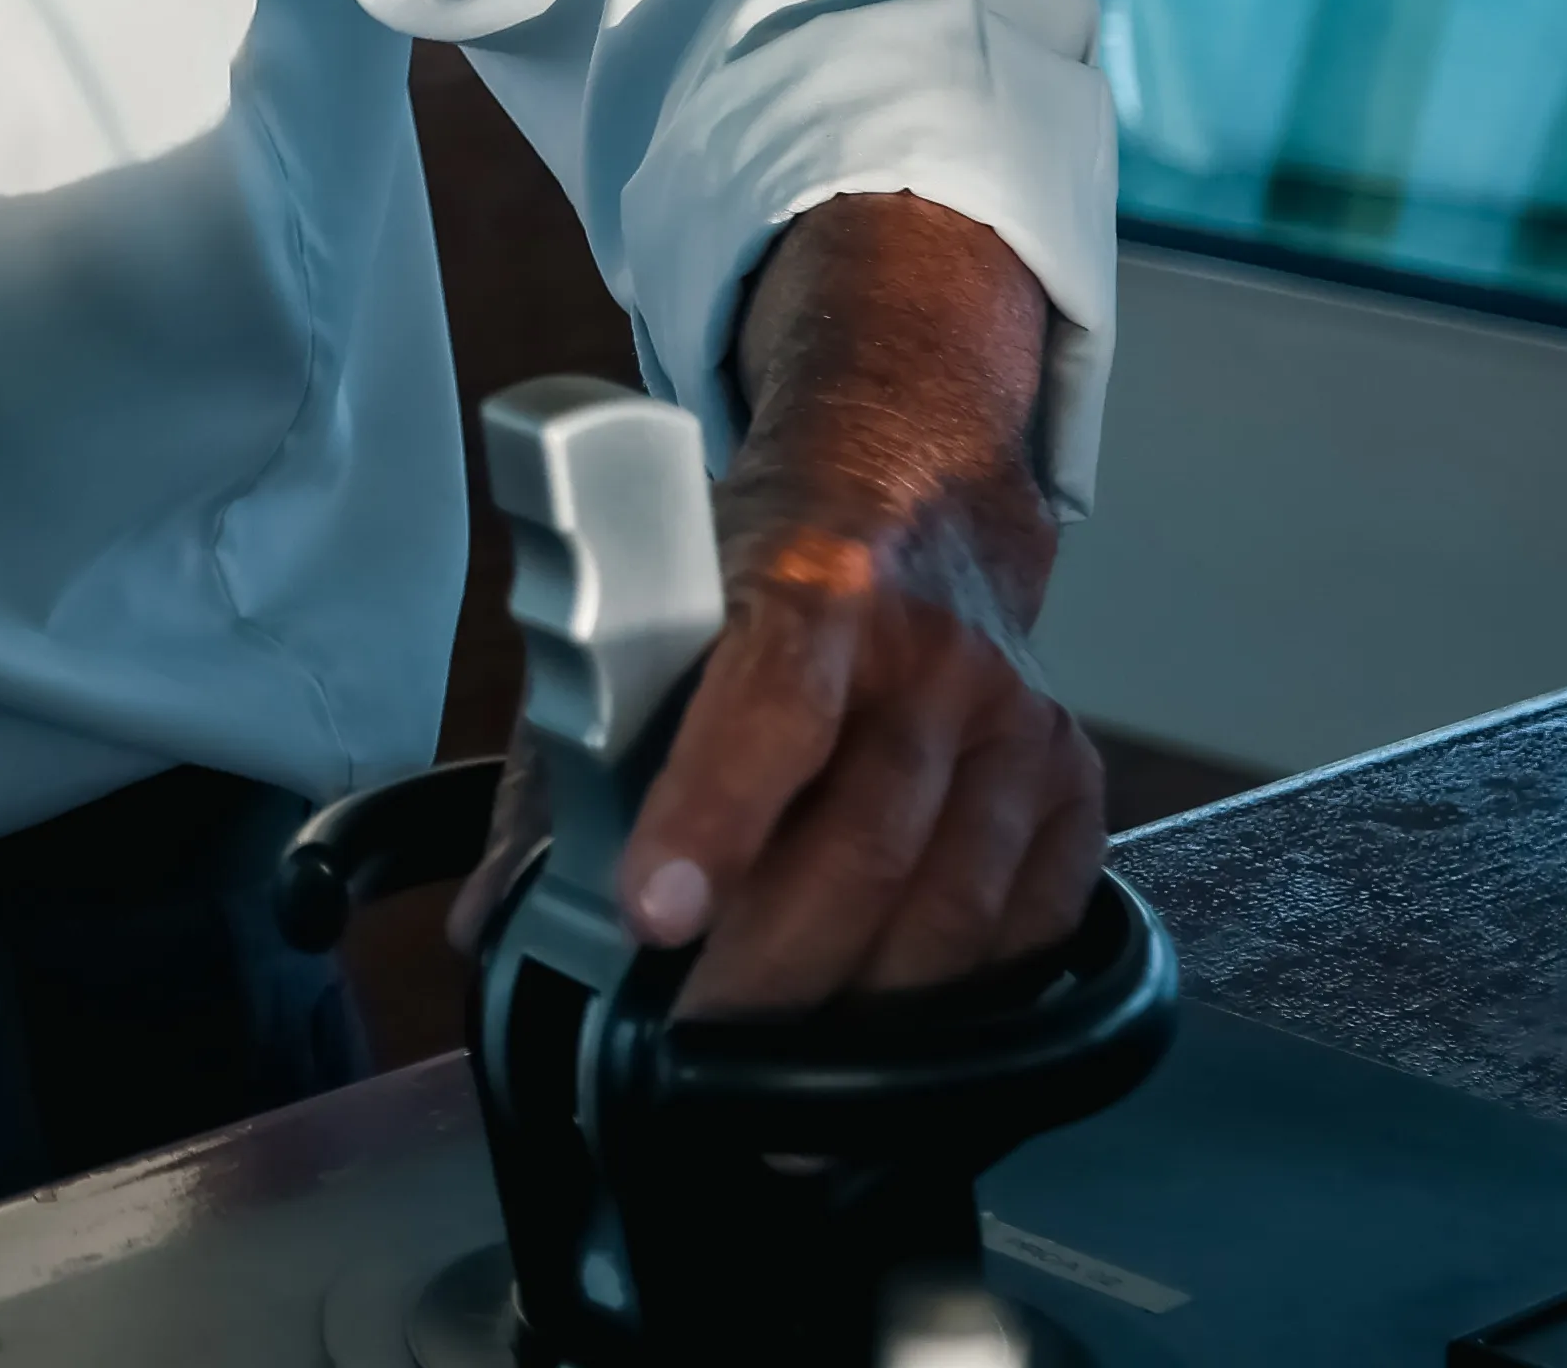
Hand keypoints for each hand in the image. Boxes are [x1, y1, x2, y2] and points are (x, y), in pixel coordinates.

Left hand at [453, 194, 1098, 1015]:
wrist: (913, 492)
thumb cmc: (753, 574)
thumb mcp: (643, 622)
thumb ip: (565, 772)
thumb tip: (496, 920)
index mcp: (808, 585)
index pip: (769, 705)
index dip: (710, 817)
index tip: (651, 914)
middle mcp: (931, 649)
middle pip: (866, 841)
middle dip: (771, 968)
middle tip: (695, 1044)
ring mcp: (1013, 718)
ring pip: (953, 906)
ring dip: (861, 1008)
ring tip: (782, 1074)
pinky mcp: (1070, 777)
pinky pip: (1031, 924)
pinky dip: (958, 998)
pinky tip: (890, 1028)